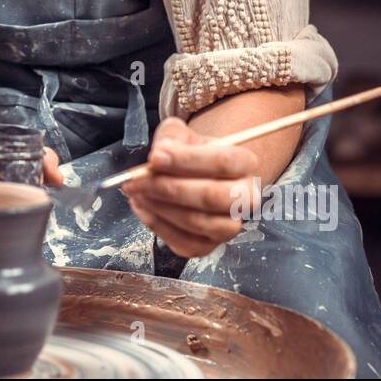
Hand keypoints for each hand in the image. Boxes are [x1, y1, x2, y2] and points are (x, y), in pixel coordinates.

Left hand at [121, 117, 260, 257]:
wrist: (194, 176)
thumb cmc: (189, 154)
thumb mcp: (181, 135)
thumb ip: (171, 138)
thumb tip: (160, 155)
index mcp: (244, 163)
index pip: (223, 161)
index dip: (187, 160)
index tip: (154, 157)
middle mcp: (245, 198)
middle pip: (212, 197)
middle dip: (169, 189)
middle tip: (137, 180)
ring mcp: (229, 226)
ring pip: (198, 222)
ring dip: (160, 207)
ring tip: (136, 192)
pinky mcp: (208, 246)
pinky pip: (185, 243)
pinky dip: (157, 225)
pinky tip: (141, 206)